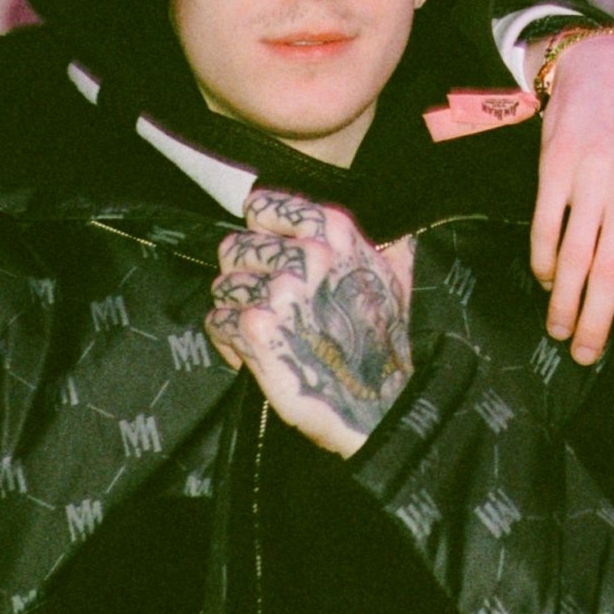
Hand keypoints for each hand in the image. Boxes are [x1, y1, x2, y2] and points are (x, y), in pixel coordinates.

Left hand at [205, 189, 417, 456]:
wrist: (376, 406)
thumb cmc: (382, 346)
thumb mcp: (397, 281)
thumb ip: (387, 245)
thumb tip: (392, 225)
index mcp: (334, 234)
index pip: (262, 206)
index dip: (257, 232)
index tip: (264, 250)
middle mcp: (306, 256)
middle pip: (234, 247)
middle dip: (243, 276)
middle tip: (264, 302)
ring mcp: (279, 292)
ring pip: (223, 286)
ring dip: (235, 311)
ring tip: (262, 331)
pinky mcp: (256, 328)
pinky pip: (216, 321)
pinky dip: (229, 342)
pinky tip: (253, 354)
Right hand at [530, 31, 613, 364]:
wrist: (609, 70)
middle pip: (611, 271)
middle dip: (597, 322)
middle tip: (586, 355)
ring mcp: (591, 175)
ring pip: (574, 254)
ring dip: (564, 301)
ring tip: (560, 330)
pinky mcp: (555, 164)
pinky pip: (545, 224)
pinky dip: (544, 259)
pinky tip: (548, 280)